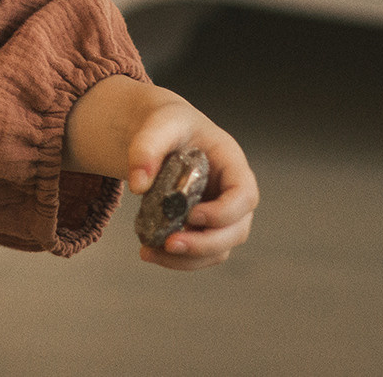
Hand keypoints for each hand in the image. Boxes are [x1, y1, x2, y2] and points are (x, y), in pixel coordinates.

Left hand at [125, 95, 258, 270]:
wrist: (162, 133)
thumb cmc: (168, 124)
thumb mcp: (158, 124)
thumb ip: (147, 148)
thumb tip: (137, 185)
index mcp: (232, 165)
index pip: (244, 195)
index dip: (224, 212)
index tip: (192, 215)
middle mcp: (233, 195)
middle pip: (236, 230)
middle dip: (205, 244)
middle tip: (169, 244)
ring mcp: (221, 214)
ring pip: (218, 249)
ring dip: (187, 259)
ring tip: (149, 253)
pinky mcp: (202, 227)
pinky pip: (199, 253)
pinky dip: (177, 259)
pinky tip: (148, 251)